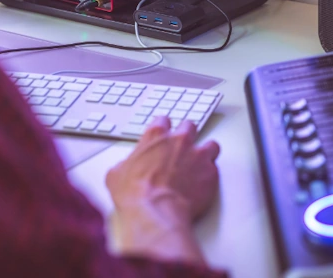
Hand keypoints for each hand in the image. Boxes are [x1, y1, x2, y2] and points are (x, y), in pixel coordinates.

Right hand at [106, 117, 220, 221]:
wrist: (155, 212)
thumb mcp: (117, 175)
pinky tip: (202, 184)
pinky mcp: (211, 172)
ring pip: (210, 145)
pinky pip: (214, 168)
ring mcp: (198, 155)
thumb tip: (124, 169)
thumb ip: (126, 164)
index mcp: (156, 137)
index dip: (163, 128)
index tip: (163, 135)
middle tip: (183, 148)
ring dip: (205, 153)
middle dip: (187, 136)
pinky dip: (209, 175)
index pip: (163, 121)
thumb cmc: (136, 194)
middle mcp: (179, 141)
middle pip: (189, 127)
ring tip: (200, 164)